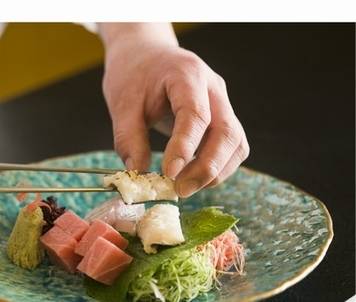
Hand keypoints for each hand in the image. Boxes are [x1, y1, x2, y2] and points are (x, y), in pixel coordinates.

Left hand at [97, 23, 248, 196]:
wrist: (146, 55)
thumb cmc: (134, 75)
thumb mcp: (122, 103)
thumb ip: (128, 137)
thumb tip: (137, 172)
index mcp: (187, 76)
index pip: (196, 114)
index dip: (185, 147)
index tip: (169, 173)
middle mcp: (213, 89)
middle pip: (226, 132)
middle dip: (207, 167)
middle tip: (180, 190)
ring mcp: (222, 103)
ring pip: (235, 143)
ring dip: (216, 171)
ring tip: (185, 187)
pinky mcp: (222, 118)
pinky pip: (231, 147)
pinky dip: (218, 167)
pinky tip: (194, 176)